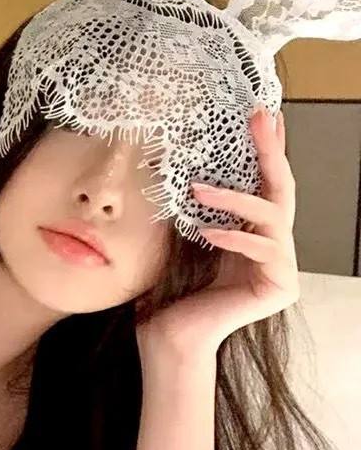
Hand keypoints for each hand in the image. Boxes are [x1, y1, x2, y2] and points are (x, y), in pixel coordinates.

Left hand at [136, 106, 299, 358]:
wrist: (168, 335)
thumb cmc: (169, 286)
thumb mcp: (179, 233)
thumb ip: (189, 203)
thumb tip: (172, 156)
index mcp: (250, 230)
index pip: (262, 181)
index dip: (265, 148)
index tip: (262, 114)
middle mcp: (271, 244)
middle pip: (280, 189)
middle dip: (270, 151)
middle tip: (259, 119)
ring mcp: (281, 266)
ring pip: (274, 217)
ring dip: (235, 199)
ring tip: (197, 190)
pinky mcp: (281, 287)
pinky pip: (264, 250)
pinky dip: (235, 237)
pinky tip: (207, 231)